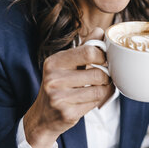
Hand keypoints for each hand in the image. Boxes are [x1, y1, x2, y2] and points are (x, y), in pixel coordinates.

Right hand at [23, 28, 112, 147]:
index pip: (88, 51)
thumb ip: (83, 47)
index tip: (104, 60)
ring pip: (98, 89)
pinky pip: (95, 103)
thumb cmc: (58, 86)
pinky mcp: (67, 113)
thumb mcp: (66, 64)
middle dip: (106, 76)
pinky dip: (99, 100)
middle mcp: (53, 78)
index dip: (103, 55)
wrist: (42, 116)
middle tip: (104, 77)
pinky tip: (92, 99)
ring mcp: (59, 97)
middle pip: (97, 73)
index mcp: (54, 62)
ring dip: (104, 89)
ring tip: (99, 88)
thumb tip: (100, 30)